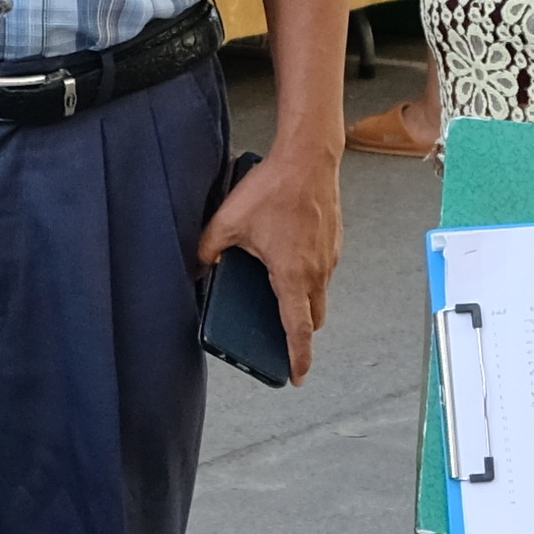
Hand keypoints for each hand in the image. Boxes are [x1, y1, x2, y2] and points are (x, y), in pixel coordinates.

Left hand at [193, 143, 341, 380]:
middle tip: (282, 337)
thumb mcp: (228, 222)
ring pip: (320, 293)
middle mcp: (317, 272)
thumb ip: (208, 250)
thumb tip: (198, 266)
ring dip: (304, 300)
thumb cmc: (273, 189)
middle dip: (300, 331)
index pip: (297, 330)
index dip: (297, 358)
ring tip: (278, 290)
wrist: (309, 157)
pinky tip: (287, 257)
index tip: (296, 376)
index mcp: (291, 276)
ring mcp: (330, 256)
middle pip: (313, 318)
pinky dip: (309, 275)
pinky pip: (324, 269)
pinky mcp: (334, 240)